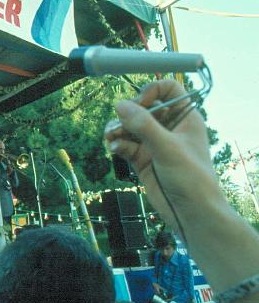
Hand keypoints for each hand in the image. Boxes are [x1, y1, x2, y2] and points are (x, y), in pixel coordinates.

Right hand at [104, 80, 219, 232]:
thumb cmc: (191, 179)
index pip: (168, 90)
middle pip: (142, 107)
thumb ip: (144, 125)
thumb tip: (120, 105)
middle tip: (119, 123)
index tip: (140, 103)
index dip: (152, 91)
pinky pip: (124, 143)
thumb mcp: (167, 148)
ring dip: (117, 129)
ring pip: (129, 126)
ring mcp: (154, 143)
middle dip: (127, 113)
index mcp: (184, 118)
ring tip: (110, 137)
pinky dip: (117, 144)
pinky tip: (114, 149)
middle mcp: (169, 127)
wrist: (190, 213)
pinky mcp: (142, 158)